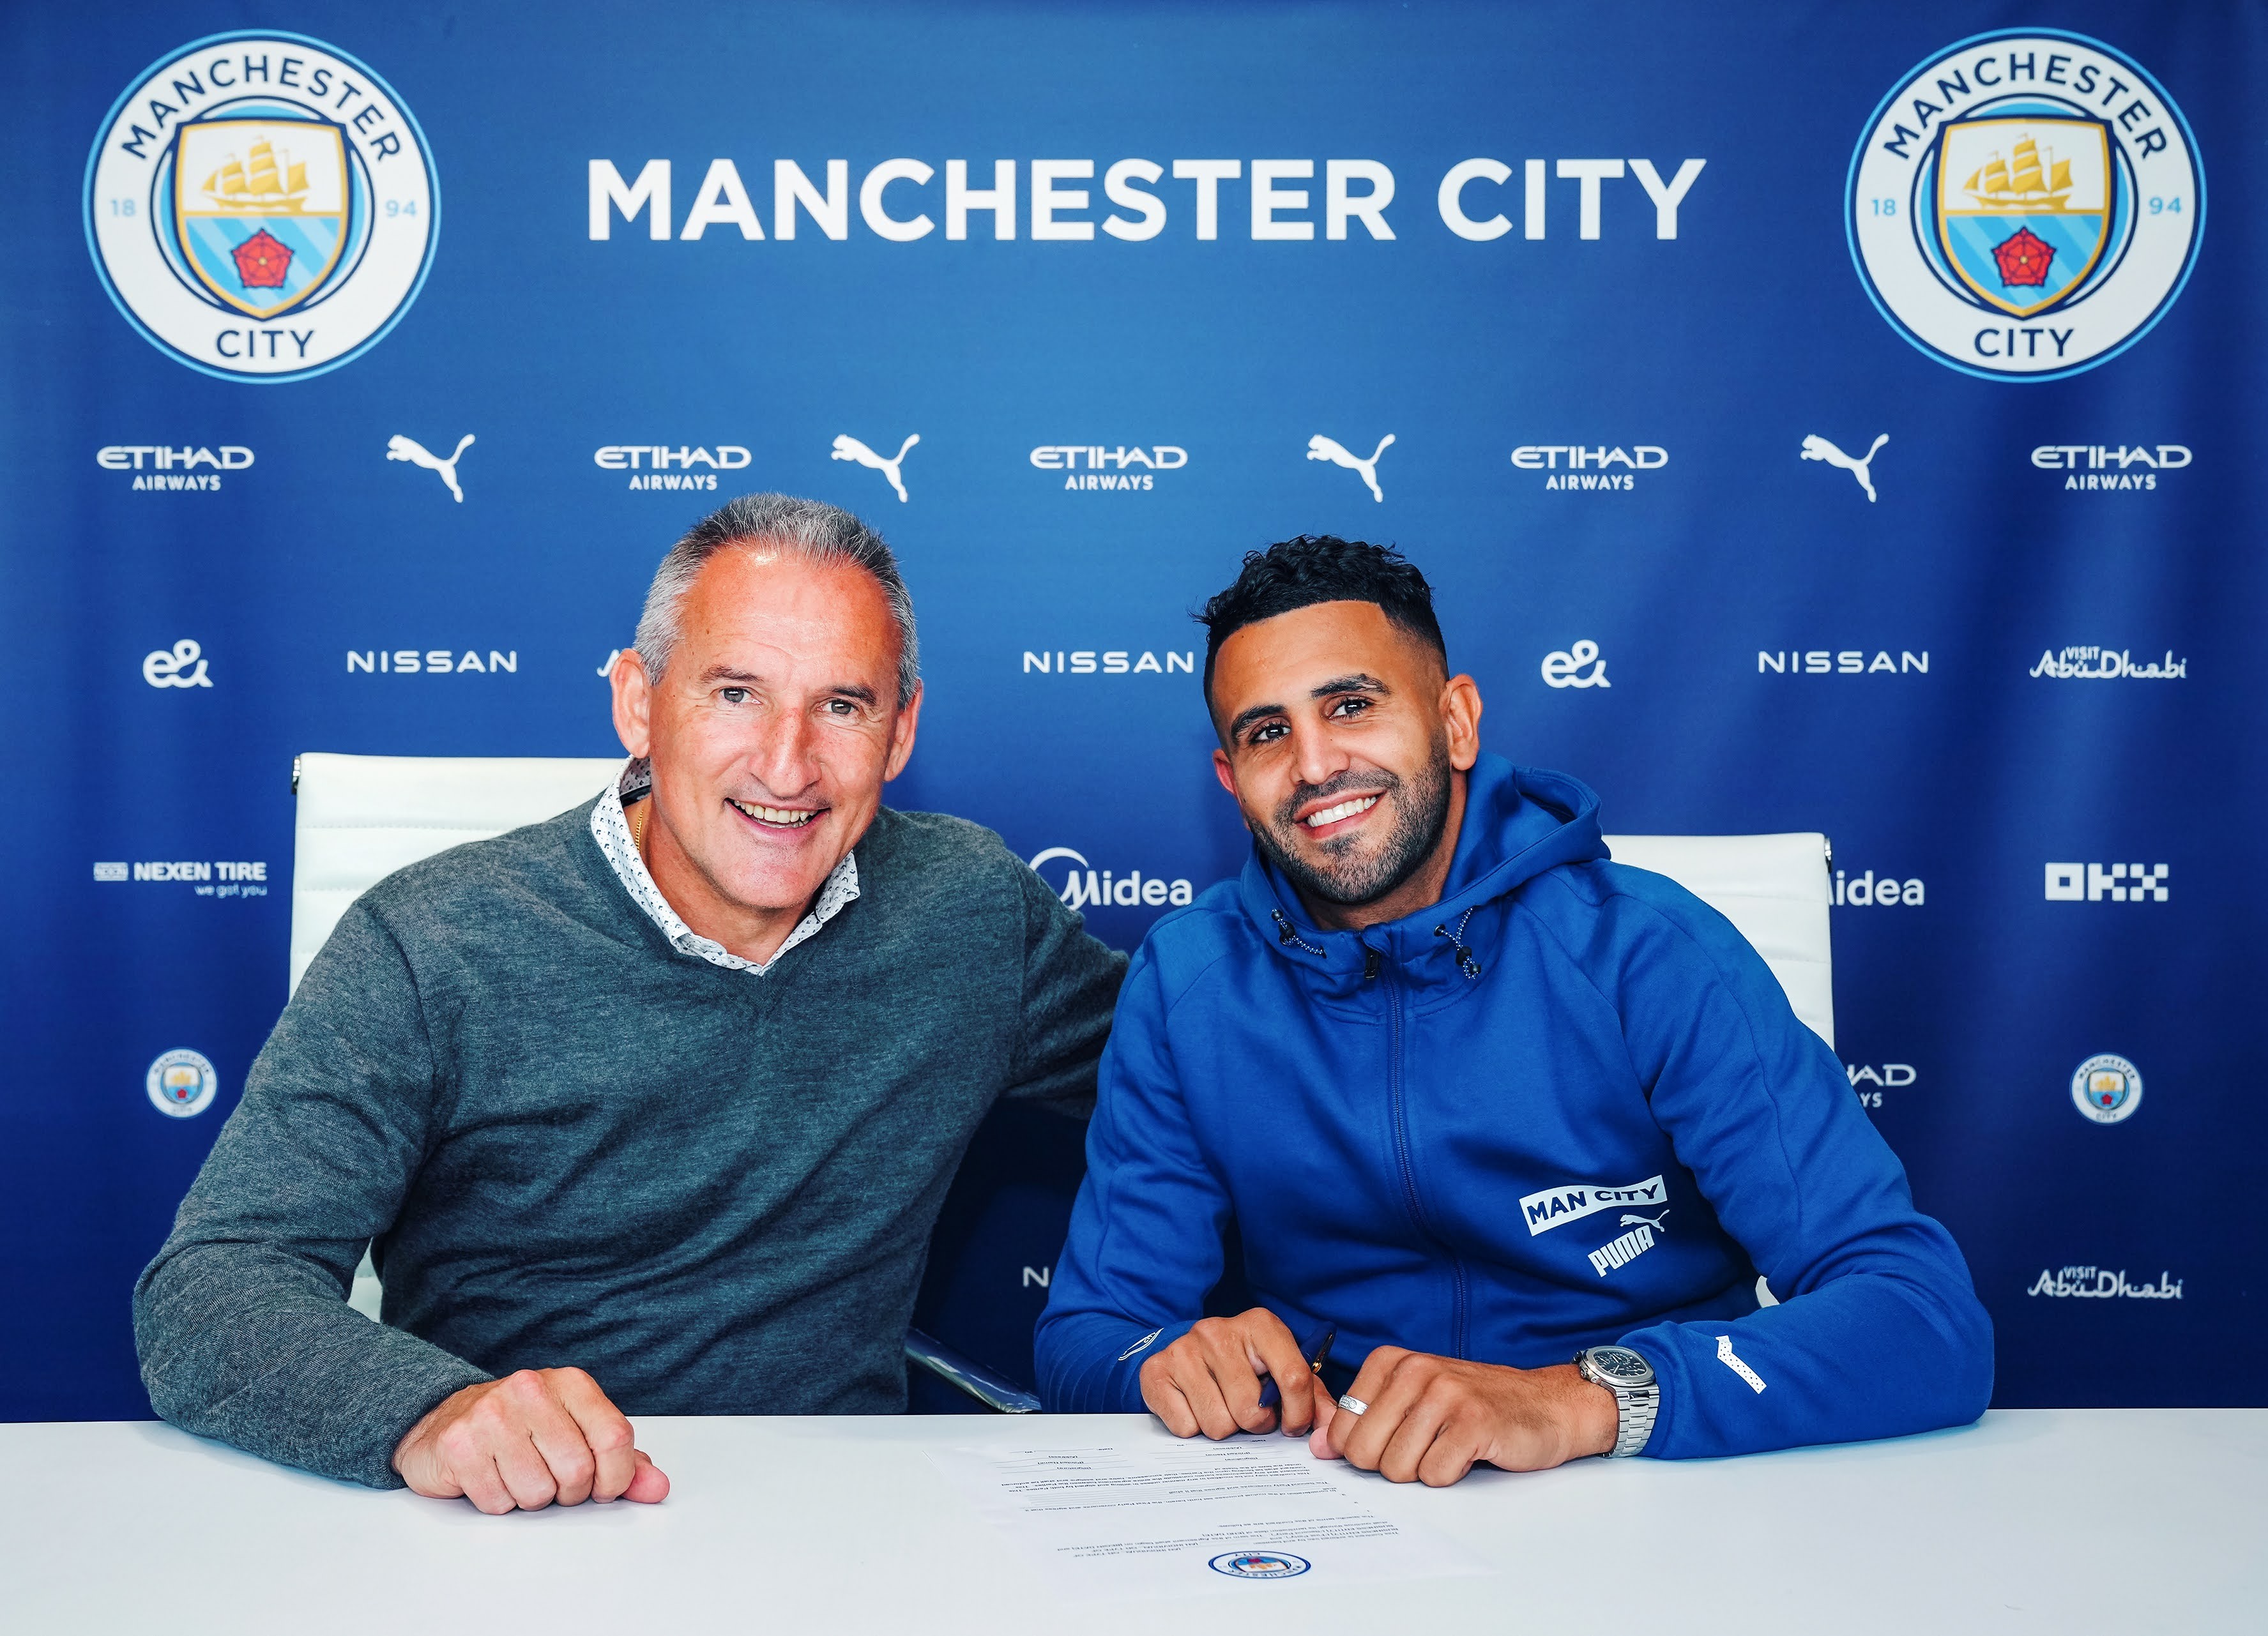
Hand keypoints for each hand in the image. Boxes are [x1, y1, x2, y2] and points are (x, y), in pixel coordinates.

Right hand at [392, 1368, 670, 1512]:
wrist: (445, 1420)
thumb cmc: (523, 1429)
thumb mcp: (579, 1434)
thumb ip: (622, 1463)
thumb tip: (658, 1487)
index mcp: (571, 1383)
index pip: (615, 1439)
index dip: (615, 1477)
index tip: (601, 1487)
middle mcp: (531, 1389)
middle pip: (577, 1471)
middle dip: (568, 1493)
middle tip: (551, 1481)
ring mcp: (491, 1414)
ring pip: (537, 1493)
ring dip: (531, 1499)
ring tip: (518, 1475)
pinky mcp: (458, 1444)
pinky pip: (498, 1502)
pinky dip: (499, 1503)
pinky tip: (490, 1478)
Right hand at [1140, 1308, 1320, 1438]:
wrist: (1186, 1352)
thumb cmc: (1244, 1366)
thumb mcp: (1281, 1371)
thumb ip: (1312, 1398)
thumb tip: (1332, 1429)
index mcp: (1260, 1325)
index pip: (1294, 1376)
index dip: (1299, 1414)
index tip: (1292, 1426)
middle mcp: (1218, 1330)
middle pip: (1251, 1410)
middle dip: (1253, 1422)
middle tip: (1246, 1410)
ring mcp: (1184, 1349)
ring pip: (1218, 1424)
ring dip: (1224, 1427)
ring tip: (1222, 1406)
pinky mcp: (1156, 1371)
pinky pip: (1185, 1427)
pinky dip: (1193, 1427)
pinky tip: (1196, 1406)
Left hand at [1307, 1348, 1617, 1485]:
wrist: (1546, 1405)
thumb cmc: (1474, 1405)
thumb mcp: (1412, 1401)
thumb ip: (1362, 1420)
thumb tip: (1318, 1447)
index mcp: (1391, 1362)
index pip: (1343, 1431)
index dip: (1366, 1451)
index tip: (1397, 1440)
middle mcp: (1415, 1371)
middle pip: (1364, 1453)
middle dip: (1392, 1465)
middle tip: (1426, 1448)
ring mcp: (1445, 1394)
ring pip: (1398, 1469)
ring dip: (1425, 1470)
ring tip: (1449, 1446)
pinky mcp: (1474, 1423)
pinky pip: (1435, 1475)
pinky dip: (1451, 1475)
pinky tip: (1469, 1452)